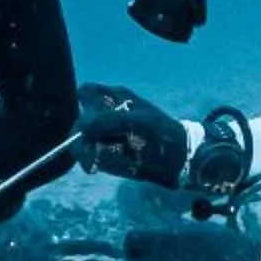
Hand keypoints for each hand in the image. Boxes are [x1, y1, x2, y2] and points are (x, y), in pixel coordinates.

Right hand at [76, 84, 193, 188]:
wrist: (179, 159)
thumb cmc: (162, 133)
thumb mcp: (136, 122)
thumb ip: (108, 121)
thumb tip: (82, 126)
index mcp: (114, 98)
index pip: (86, 93)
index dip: (85, 106)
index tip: (90, 122)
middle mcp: (107, 115)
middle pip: (80, 121)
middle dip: (83, 138)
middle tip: (92, 153)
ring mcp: (107, 135)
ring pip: (82, 141)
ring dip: (88, 153)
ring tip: (98, 164)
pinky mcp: (108, 154)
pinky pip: (93, 157)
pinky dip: (96, 162)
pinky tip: (104, 167)